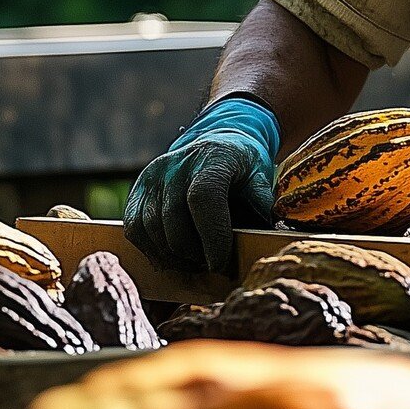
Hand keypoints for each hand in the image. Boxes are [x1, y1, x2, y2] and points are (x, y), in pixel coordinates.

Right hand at [123, 96, 278, 275]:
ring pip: (151, 230)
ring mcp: (152, 176)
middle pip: (174, 221)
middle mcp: (176, 165)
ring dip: (173, 257)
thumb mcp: (261, 180)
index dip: (211, 237)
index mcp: (213, 158)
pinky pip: (135, 230)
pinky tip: (173, 257)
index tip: (220, 264)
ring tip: (195, 264)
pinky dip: (152, 251)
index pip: (204, 198)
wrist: (217, 140)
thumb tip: (274, 237)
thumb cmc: (242, 167)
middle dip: (193, 255)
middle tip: (211, 268)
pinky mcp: (137, 190)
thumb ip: (264, 207)